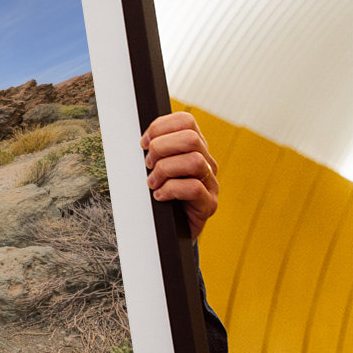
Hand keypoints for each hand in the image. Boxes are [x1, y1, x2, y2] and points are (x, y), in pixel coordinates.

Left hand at [141, 112, 218, 239]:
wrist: (171, 231)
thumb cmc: (161, 196)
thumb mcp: (155, 168)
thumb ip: (154, 152)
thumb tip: (141, 141)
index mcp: (194, 148)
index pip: (186, 121)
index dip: (160, 127)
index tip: (143, 143)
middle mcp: (207, 162)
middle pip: (191, 138)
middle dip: (161, 148)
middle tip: (148, 165)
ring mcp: (211, 183)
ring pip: (194, 161)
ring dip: (165, 170)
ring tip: (152, 183)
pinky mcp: (209, 204)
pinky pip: (194, 188)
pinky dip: (170, 190)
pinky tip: (159, 196)